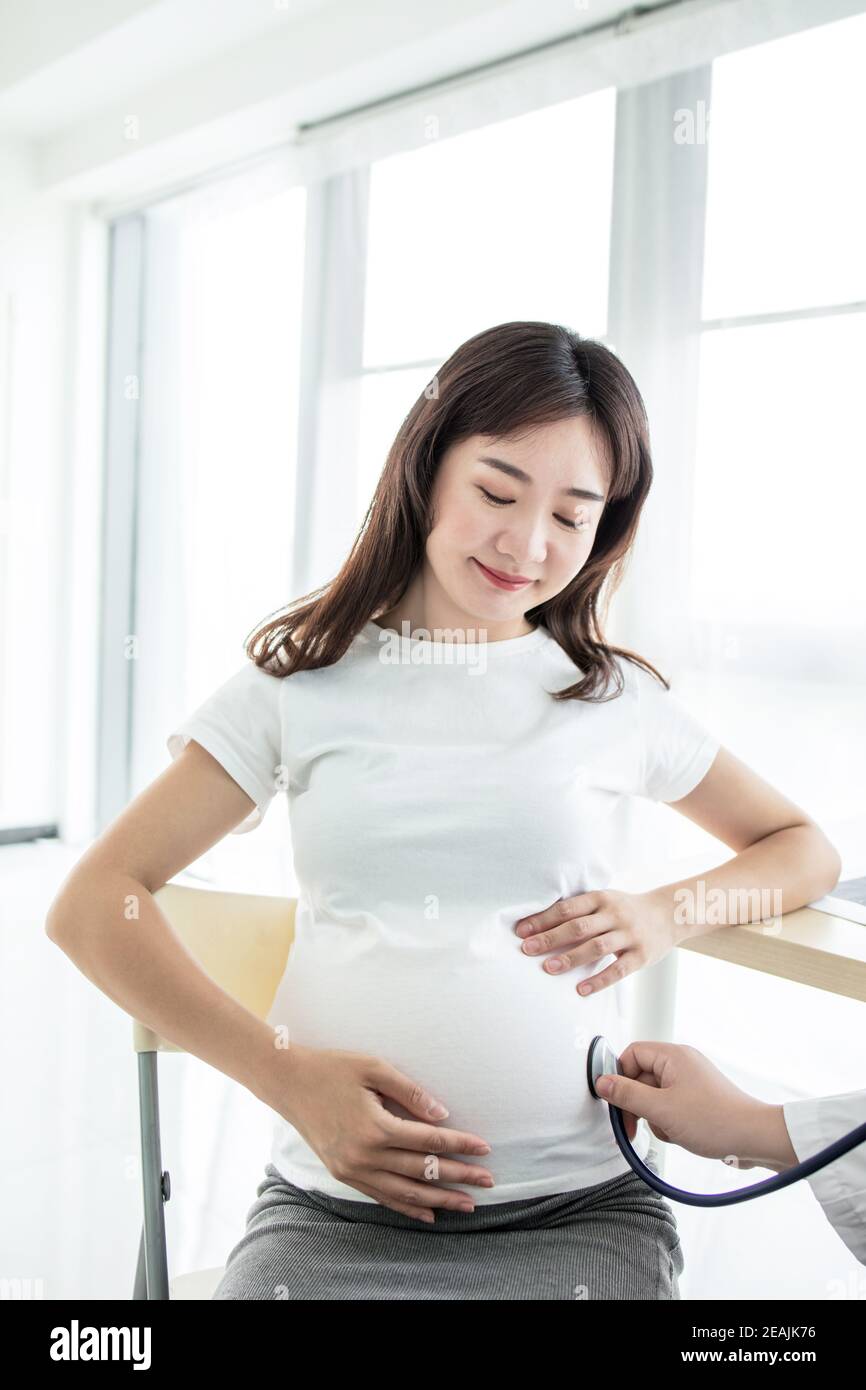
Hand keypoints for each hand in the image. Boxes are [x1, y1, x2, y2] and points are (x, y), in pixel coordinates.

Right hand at [279, 1044, 495, 1221]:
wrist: (288, 1084)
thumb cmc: (333, 1069)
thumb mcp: (374, 1069)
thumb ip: (410, 1092)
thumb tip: (442, 1115)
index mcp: (375, 1127)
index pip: (429, 1140)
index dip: (460, 1145)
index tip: (484, 1149)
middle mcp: (365, 1155)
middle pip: (422, 1171)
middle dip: (458, 1177)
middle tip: (487, 1181)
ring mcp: (353, 1170)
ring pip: (404, 1192)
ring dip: (438, 1199)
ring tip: (466, 1204)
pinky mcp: (344, 1175)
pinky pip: (382, 1198)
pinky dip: (407, 1207)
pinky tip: (429, 1212)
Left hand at [514, 889, 674, 994]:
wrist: (670, 913)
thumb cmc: (628, 909)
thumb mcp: (606, 900)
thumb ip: (581, 910)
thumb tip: (541, 923)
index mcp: (601, 898)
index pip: (567, 908)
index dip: (543, 919)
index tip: (522, 930)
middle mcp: (614, 914)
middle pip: (578, 927)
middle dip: (550, 938)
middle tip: (527, 949)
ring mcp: (629, 935)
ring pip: (596, 947)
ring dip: (570, 958)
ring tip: (548, 968)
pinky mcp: (641, 955)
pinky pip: (618, 970)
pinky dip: (598, 980)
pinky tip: (581, 989)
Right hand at [595, 1040, 797, 1170]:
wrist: (755, 1139)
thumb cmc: (715, 1120)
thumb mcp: (661, 1110)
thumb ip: (627, 1095)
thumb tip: (602, 1082)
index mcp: (673, 1056)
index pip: (632, 1054)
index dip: (620, 1077)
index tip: (616, 1101)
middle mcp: (682, 1064)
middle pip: (641, 1077)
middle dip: (637, 1104)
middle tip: (634, 1126)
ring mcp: (691, 1083)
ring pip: (654, 1096)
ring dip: (655, 1117)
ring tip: (671, 1130)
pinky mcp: (698, 1100)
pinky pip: (670, 1107)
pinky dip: (669, 1123)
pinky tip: (681, 1134)